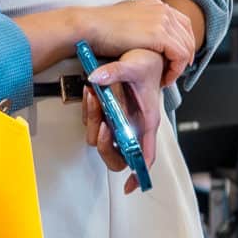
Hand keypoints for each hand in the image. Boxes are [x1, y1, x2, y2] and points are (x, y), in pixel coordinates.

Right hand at [81, 0, 199, 79]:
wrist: (89, 26)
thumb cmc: (99, 26)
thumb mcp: (125, 18)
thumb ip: (139, 22)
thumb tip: (143, 32)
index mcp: (155, 4)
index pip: (181, 22)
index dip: (183, 41)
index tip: (178, 57)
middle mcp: (162, 10)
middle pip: (187, 34)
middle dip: (185, 54)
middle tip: (176, 70)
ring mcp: (162, 20)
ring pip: (186, 47)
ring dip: (179, 65)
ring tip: (168, 77)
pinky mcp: (160, 35)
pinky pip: (179, 56)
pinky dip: (175, 70)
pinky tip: (165, 78)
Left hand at [83, 47, 166, 190]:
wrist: (142, 51)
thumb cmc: (147, 62)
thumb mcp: (134, 64)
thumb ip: (114, 72)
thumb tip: (95, 79)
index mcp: (147, 122)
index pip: (146, 156)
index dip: (139, 173)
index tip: (129, 186)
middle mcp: (134, 126)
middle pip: (120, 155)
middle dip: (106, 147)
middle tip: (102, 127)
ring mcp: (121, 120)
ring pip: (102, 138)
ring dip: (94, 120)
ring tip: (95, 97)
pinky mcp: (110, 112)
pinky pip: (95, 122)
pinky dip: (91, 110)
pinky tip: (92, 94)